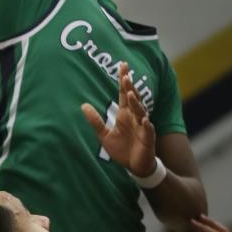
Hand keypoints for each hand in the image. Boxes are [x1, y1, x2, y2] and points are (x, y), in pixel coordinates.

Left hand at [81, 62, 156, 179]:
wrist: (134, 166)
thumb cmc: (122, 149)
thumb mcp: (104, 135)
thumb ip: (95, 120)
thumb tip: (83, 105)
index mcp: (124, 113)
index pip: (124, 93)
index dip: (123, 80)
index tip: (123, 65)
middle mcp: (134, 117)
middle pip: (133, 98)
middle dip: (130, 87)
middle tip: (125, 75)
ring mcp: (142, 126)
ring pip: (140, 111)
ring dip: (136, 103)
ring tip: (130, 94)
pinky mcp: (148, 138)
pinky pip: (148, 129)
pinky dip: (147, 124)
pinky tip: (144, 119)